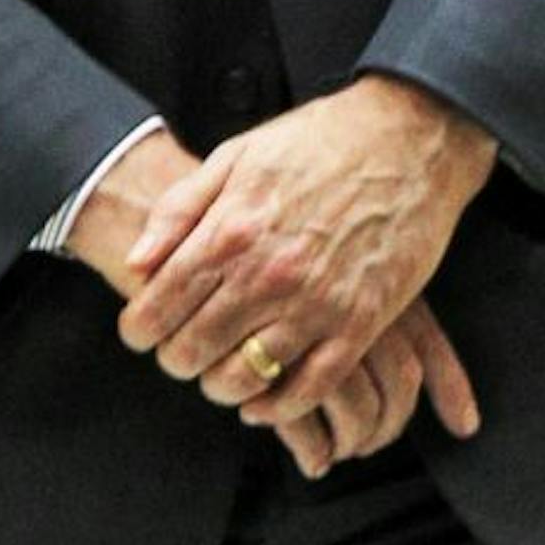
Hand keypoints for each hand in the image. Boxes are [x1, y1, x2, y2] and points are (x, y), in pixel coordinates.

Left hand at [62, 127, 349, 478]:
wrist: (408, 137)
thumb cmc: (321, 141)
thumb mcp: (237, 155)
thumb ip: (180, 210)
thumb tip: (137, 262)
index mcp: (230, 231)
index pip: (157, 309)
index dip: (139, 330)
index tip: (143, 330)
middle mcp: (267, 274)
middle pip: (192, 353)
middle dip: (176, 359)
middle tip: (182, 349)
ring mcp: (315, 304)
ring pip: (243, 380)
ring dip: (222, 385)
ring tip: (221, 369)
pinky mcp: (359, 324)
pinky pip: (306, 391)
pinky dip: (278, 407)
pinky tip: (265, 398)